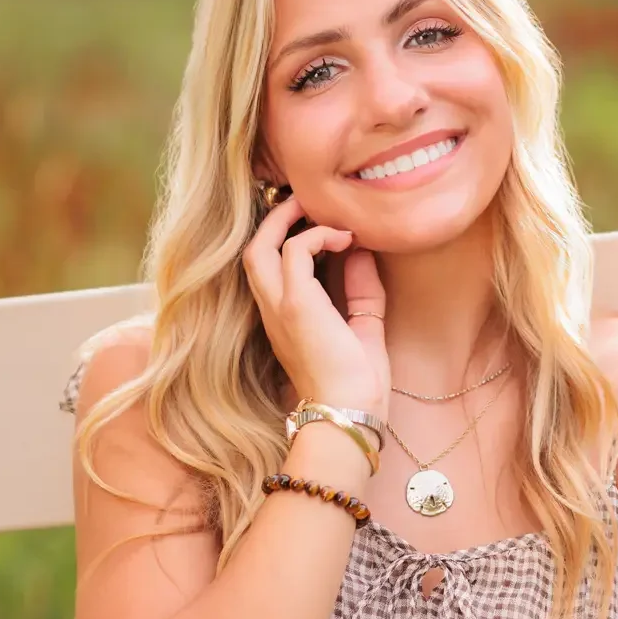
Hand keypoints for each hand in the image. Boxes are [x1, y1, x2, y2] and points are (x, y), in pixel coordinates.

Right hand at [242, 190, 389, 416]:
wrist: (350, 412)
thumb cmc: (358, 384)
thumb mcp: (363, 328)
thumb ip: (362, 291)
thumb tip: (363, 252)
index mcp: (285, 319)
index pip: (270, 270)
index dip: (287, 240)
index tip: (325, 227)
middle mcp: (273, 312)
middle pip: (253, 252)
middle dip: (276, 221)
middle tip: (308, 205)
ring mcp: (280, 307)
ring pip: (260, 247)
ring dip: (287, 221)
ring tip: (317, 211)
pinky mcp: (296, 304)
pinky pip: (294, 250)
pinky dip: (318, 235)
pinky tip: (344, 239)